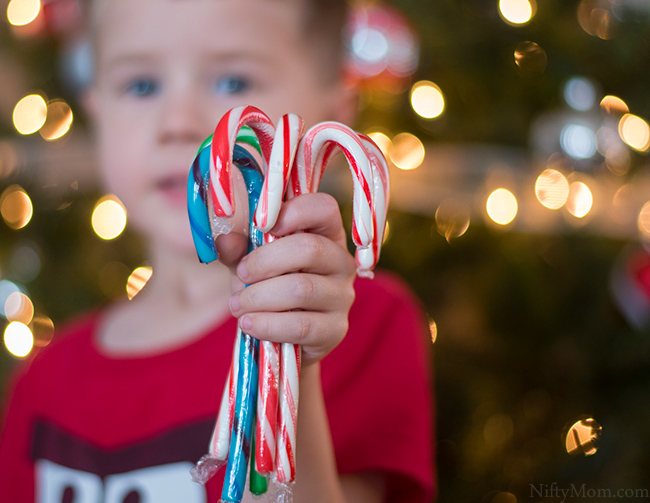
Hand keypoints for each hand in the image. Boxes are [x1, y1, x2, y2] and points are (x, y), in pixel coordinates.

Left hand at [226, 192, 356, 364]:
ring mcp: (342, 296)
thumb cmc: (266, 287)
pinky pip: (301, 326)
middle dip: (264, 262)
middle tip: (241, 275)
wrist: (276, 335)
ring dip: (259, 297)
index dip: (293, 212)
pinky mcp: (336, 330)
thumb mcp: (248, 262)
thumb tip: (226, 240)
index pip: (324, 208)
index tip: (261, 227)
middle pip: (309, 248)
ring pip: (301, 289)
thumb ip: (238, 250)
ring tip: (237, 305)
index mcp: (326, 234)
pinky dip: (268, 325)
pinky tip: (249, 323)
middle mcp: (341, 262)